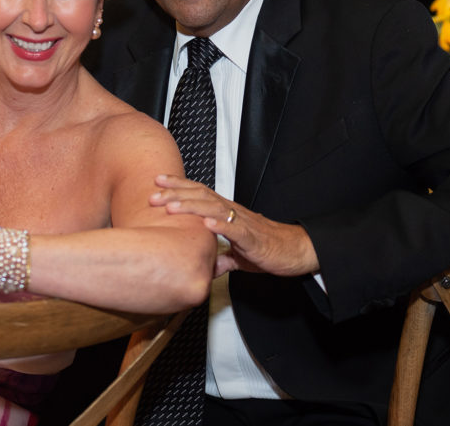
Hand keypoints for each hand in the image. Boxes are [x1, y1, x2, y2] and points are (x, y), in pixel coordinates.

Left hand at [149, 175, 318, 277]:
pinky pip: (236, 230)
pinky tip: (206, 224)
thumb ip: (222, 258)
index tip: (157, 181)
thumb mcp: (238, 255)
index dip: (178, 186)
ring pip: (214, 209)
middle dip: (176, 194)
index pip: (199, 193)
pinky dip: (220, 226)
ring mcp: (243, 223)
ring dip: (192, 207)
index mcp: (227, 212)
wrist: (295, 251)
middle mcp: (233, 212)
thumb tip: (207, 267)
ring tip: (172, 207)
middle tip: (153, 195)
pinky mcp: (254, 239)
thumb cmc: (268, 248)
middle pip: (201, 197)